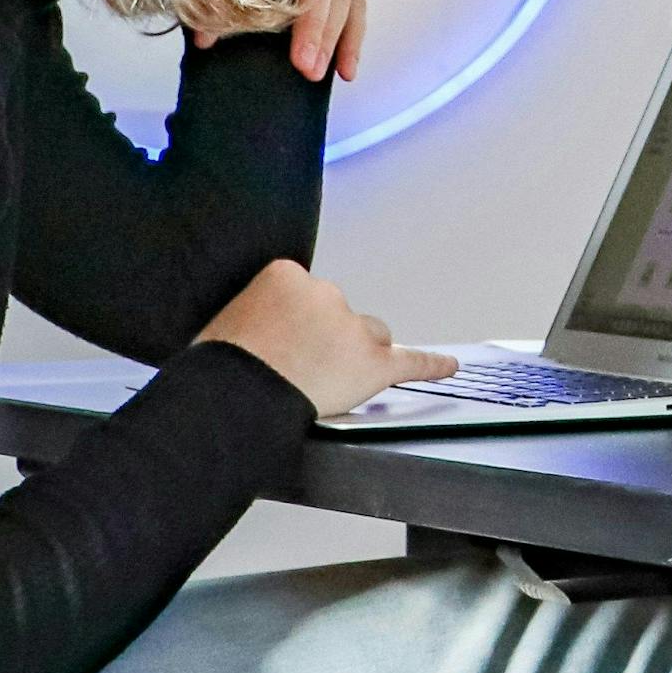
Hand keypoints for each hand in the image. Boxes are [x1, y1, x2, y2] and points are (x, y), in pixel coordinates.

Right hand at [199, 259, 453, 416]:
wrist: (232, 397)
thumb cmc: (222, 365)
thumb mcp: (228, 320)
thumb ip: (260, 317)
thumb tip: (265, 335)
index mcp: (287, 275)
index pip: (307, 296)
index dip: (294, 326)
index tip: (279, 344)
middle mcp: (327, 294)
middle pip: (341, 316)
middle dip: (326, 341)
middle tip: (294, 370)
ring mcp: (354, 328)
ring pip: (369, 339)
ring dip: (353, 358)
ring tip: (320, 384)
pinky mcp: (374, 364)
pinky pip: (412, 362)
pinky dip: (432, 366)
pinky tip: (449, 366)